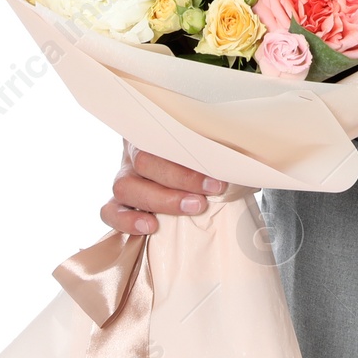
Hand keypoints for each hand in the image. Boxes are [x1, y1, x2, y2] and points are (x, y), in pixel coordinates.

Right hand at [100, 140, 229, 235]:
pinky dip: (126, 221)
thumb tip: (247, 155)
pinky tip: (150, 227)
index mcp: (153, 129)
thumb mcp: (201, 140)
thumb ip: (215, 144)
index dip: (189, 158)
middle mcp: (134, 151)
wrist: (169, 158)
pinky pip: (109, 211)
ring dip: (160, 200)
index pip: (162, 136)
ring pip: (124, 186)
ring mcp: (124, 176)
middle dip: (180, 179)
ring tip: (191, 209)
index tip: (217, 176)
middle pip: (145, 161)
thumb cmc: (189, 148)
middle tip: (209, 193)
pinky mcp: (117, 200)